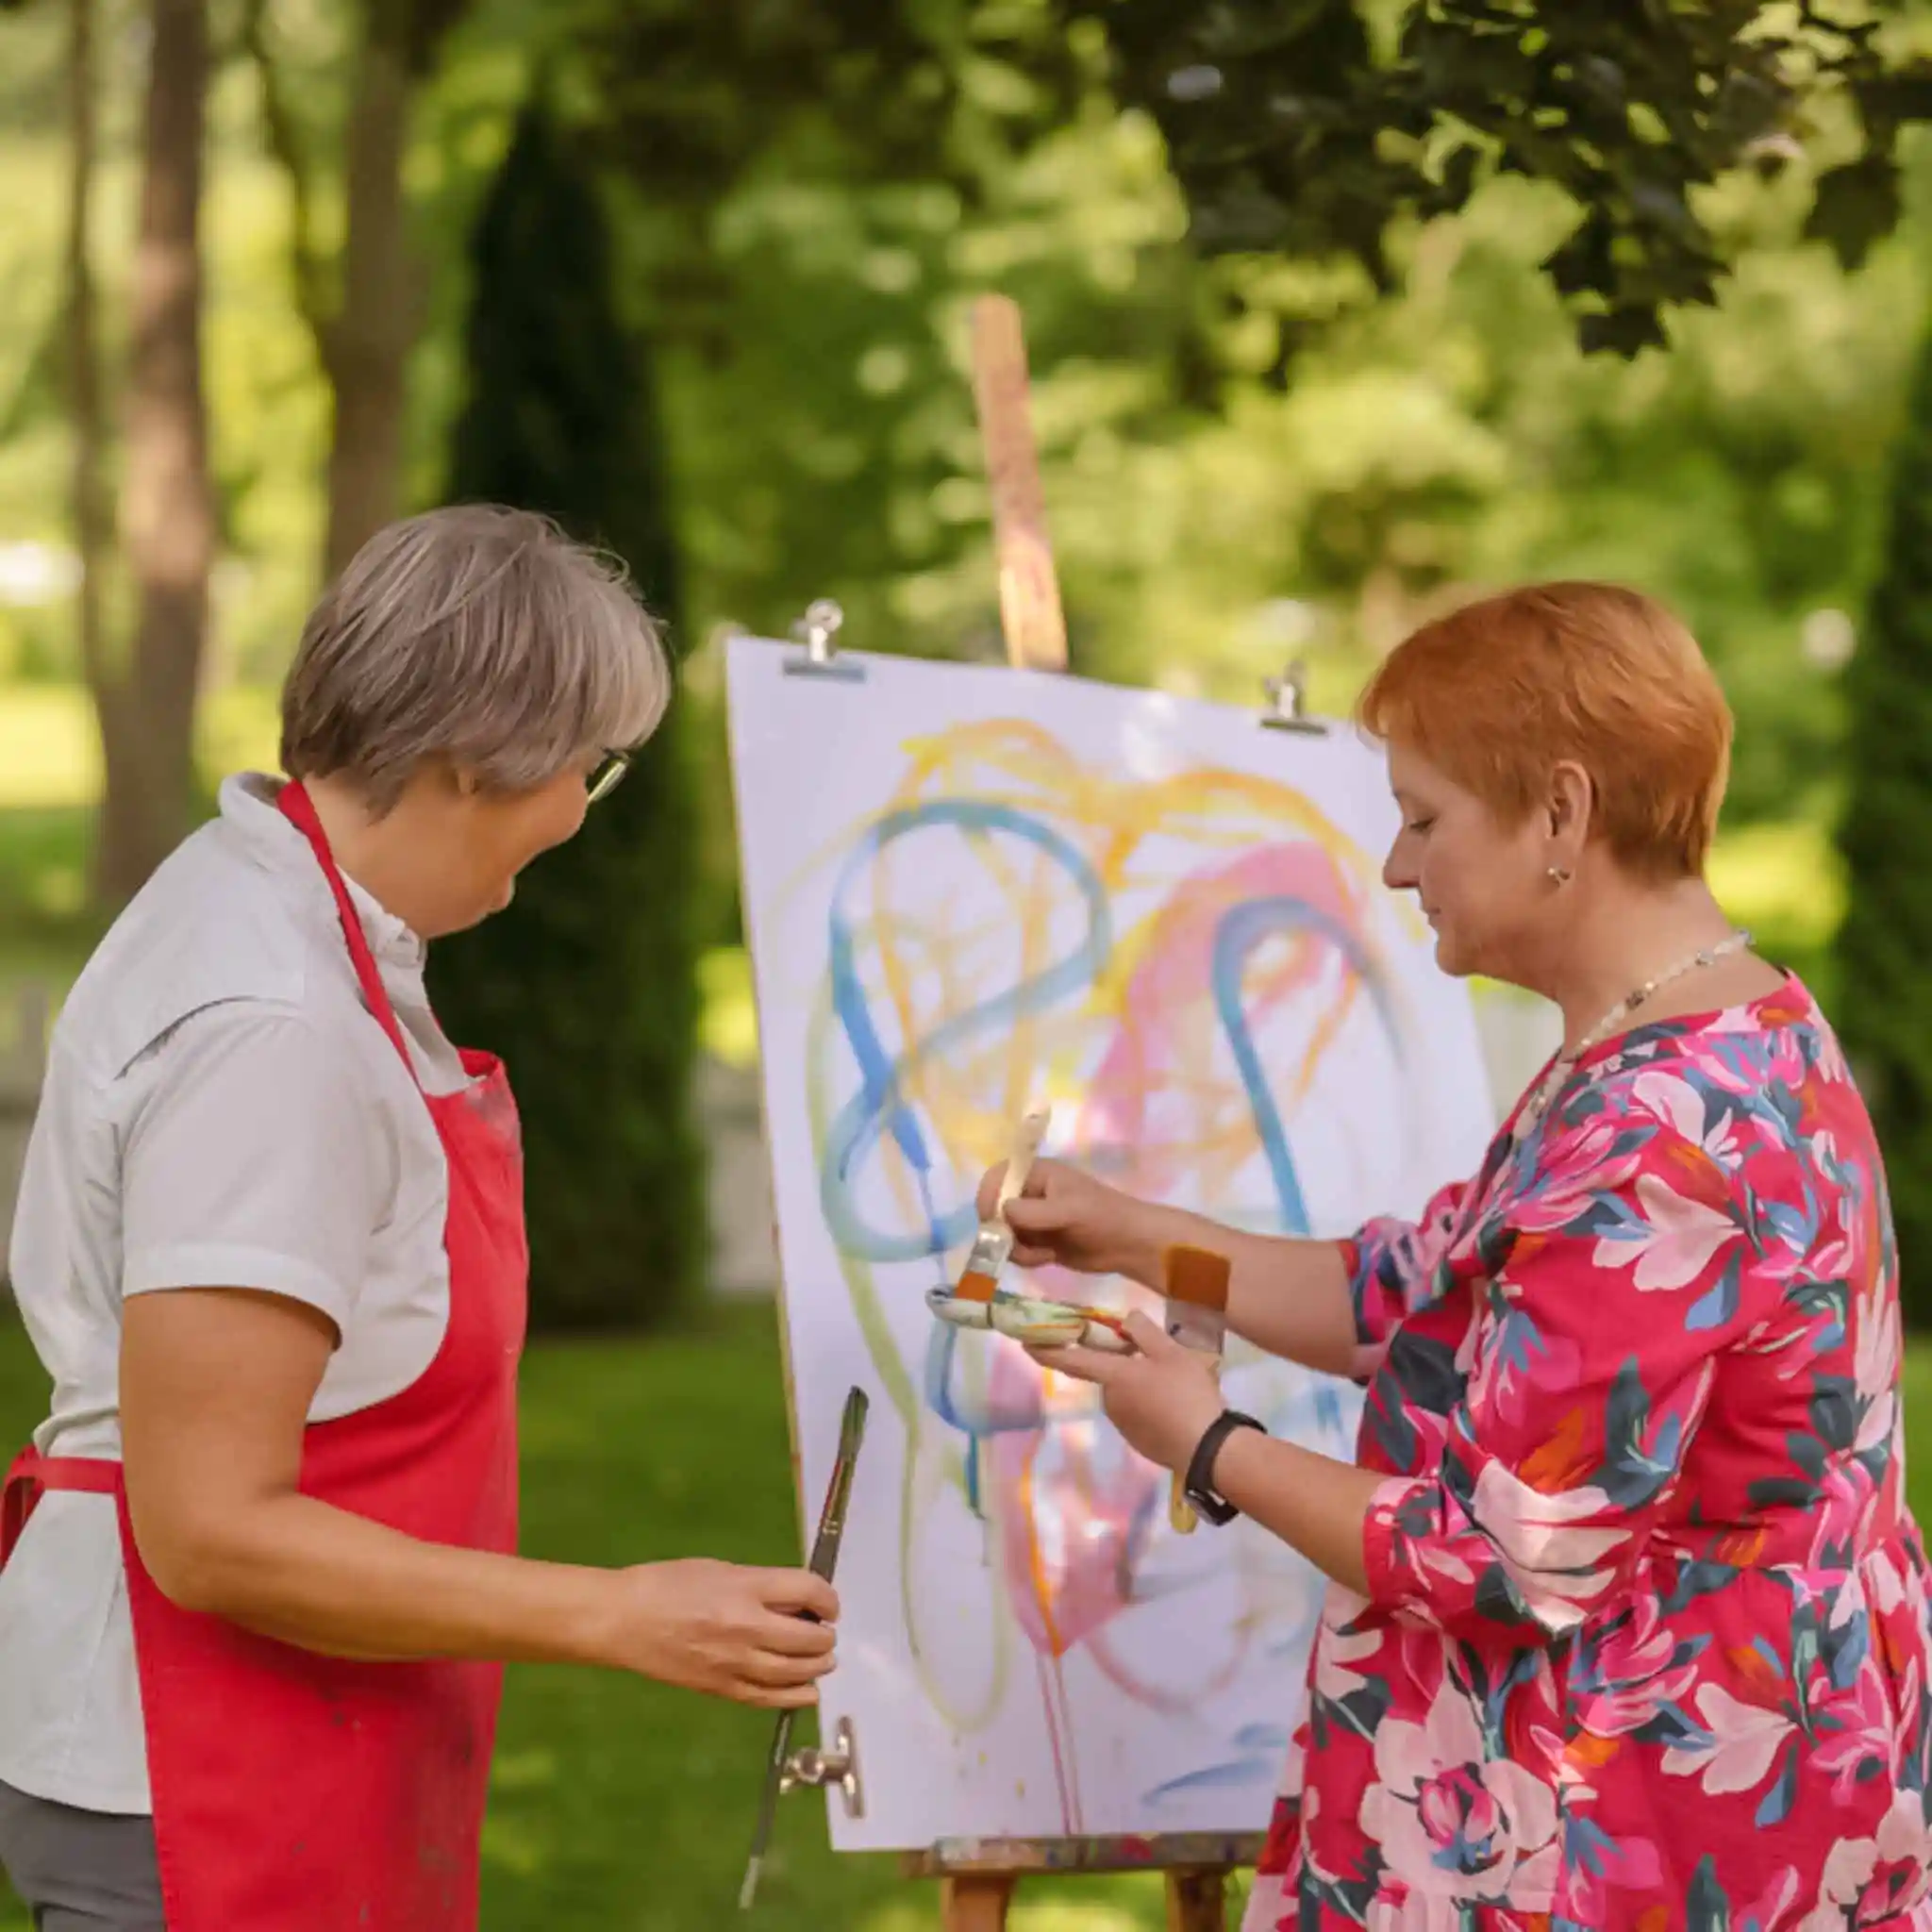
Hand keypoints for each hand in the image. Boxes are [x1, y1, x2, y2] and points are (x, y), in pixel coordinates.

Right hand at [604, 1559, 838, 1708]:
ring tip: (823, 1660)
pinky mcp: (720, 1688)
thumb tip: (798, 1601)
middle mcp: (746, 1626)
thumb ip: (761, 1586)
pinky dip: (794, 1696)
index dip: (828, 1598)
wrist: (624, 1620)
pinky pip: (767, 1698)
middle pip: (808, 1637)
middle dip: (825, 1636)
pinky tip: (808, 1691)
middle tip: (825, 1633)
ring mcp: (734, 1662)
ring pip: (795, 1672)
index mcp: (745, 1588)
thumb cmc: (669, 1584)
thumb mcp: (720, 1570)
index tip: (829, 1604)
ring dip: (817, 1666)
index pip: (808, 1592)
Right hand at [973, 1156, 1159, 1279]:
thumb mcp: (1069, 1211)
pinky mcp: (1036, 1240)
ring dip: (1016, 1248)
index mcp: (1036, 1173)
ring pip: (1002, 1233)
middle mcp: (1029, 1193)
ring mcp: (1031, 1218)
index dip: (988, 1197)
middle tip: (1016, 1245)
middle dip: (1002, 1230)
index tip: (992, 1221)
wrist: (1127, 1245)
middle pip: (994, 1208)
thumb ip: (1034, 1212)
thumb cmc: (1102, 1217)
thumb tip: (1002, 1211)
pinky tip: (1047, 1257)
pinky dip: (1025, 1257)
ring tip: (1042, 1254)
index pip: (997, 1177)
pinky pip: (1014, 1249)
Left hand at [1027, 1311, 1226, 1472]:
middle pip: (1110, 1375)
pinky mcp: (1139, 1442)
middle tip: (1157, 1357)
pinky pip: (1140, 1415)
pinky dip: (1151, 1407)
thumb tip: (1126, 1319)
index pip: (1072, 1360)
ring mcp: (1124, 1426)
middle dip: (1125, 1364)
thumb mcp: (1172, 1352)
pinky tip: (1178, 1406)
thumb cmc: (1186, 1394)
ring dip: (1141, 1386)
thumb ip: (1145, 1332)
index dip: (1047, 1349)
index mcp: (1114, 1376)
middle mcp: (1111, 1401)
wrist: (1206, 1448)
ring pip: (1127, 1395)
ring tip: (1176, 1383)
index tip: (1024, 1342)